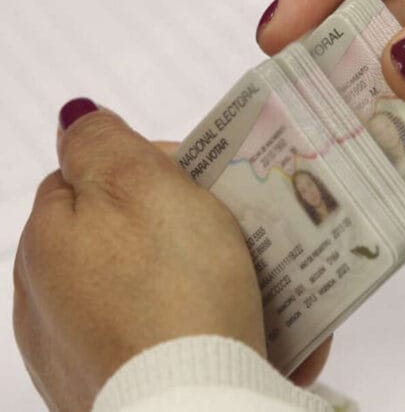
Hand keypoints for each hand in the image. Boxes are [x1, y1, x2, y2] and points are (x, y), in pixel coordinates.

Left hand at [14, 102, 266, 410]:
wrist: (194, 410)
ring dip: (205, 280)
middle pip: (130, 238)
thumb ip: (102, 142)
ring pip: (156, 292)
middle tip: (242, 230)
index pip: (96, 178)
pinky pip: (172, 344)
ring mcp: (84, 353)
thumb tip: (75, 117)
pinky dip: (207, 331)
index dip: (157, 168)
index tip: (211, 177)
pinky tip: (251, 333)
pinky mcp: (122, 392)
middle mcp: (54, 300)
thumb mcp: (142, 188)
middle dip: (186, 225)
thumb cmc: (173, 293)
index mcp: (50, 241)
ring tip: (260, 283)